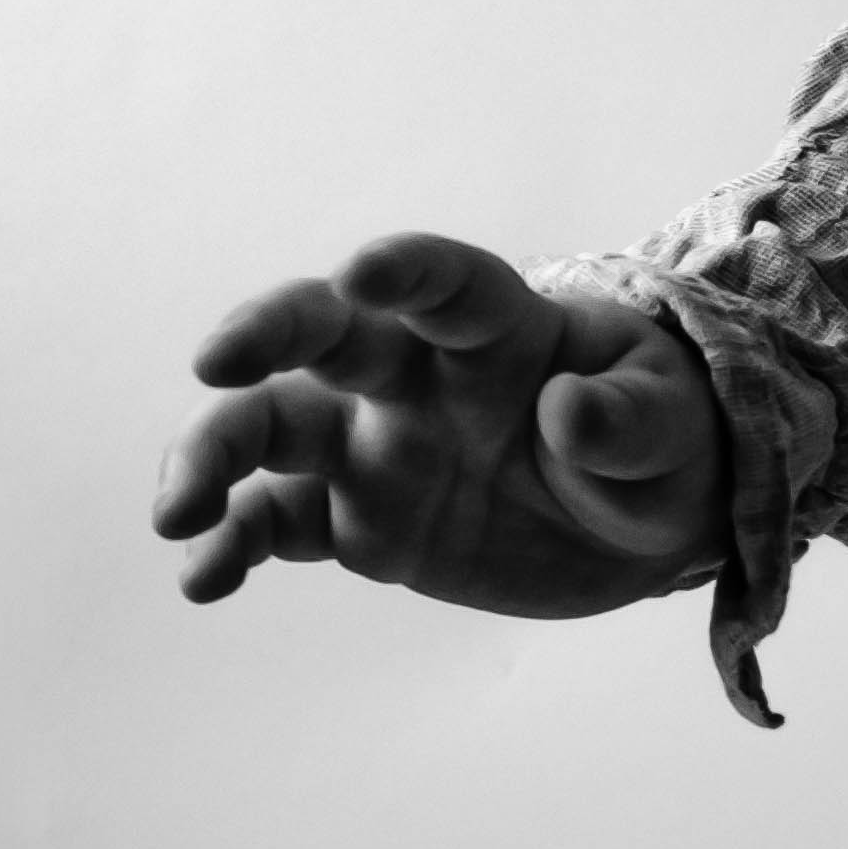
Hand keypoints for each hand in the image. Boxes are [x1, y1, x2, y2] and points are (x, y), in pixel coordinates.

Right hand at [154, 232, 724, 617]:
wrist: (643, 527)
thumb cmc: (666, 443)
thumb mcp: (672, 430)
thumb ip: (625, 418)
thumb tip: (566, 409)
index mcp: (503, 329)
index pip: (447, 282)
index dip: (406, 268)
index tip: (362, 270)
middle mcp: (420, 376)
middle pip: (328, 334)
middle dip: (267, 332)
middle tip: (214, 360)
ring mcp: (378, 446)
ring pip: (274, 429)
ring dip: (215, 454)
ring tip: (175, 513)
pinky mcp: (358, 520)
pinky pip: (276, 523)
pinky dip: (231, 544)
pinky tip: (202, 579)